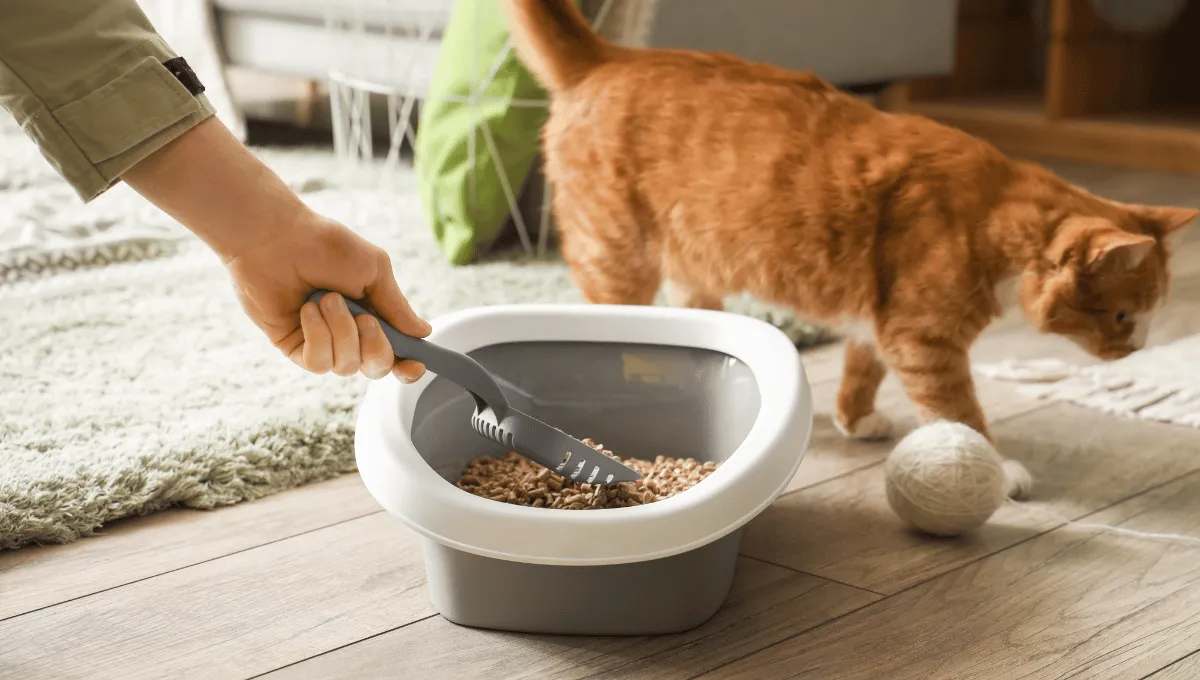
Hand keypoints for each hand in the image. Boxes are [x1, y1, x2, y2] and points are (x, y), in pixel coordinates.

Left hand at [226, 211, 430, 380]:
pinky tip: (307, 310)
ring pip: (347, 366)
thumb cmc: (326, 246)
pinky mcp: (295, 347)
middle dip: (375, 346)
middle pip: (376, 368)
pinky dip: (318, 336)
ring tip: (326, 299)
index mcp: (374, 316)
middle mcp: (349, 334)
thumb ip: (397, 306)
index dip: (408, 367)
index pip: (397, 354)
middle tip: (365, 318)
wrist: (277, 238)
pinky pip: (318, 363)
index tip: (414, 365)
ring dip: (341, 331)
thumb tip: (423, 332)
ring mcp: (322, 342)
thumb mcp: (374, 270)